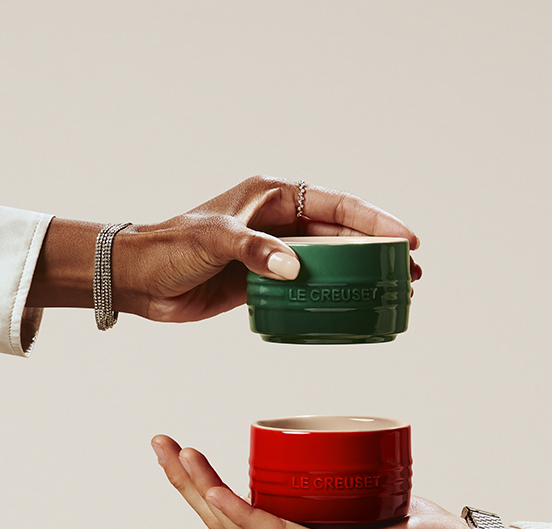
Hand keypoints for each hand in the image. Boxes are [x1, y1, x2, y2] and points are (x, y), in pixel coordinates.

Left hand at [29, 175, 420, 321]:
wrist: (140, 279)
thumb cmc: (170, 248)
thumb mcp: (214, 240)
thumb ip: (255, 251)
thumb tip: (295, 268)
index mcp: (272, 197)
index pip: (336, 206)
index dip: (375, 221)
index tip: (406, 239)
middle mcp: (278, 222)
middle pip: (341, 234)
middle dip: (378, 251)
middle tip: (410, 272)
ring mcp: (274, 253)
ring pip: (329, 261)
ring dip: (360, 275)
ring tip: (393, 292)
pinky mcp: (265, 281)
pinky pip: (308, 286)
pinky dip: (331, 296)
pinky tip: (351, 308)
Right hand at [151, 435, 538, 528]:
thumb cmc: (414, 527)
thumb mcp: (362, 495)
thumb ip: (339, 477)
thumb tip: (328, 437)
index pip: (232, 513)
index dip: (197, 483)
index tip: (176, 448)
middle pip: (222, 521)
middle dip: (184, 481)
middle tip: (160, 442)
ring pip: (239, 527)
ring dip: (202, 491)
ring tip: (179, 455)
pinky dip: (243, 514)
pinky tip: (219, 494)